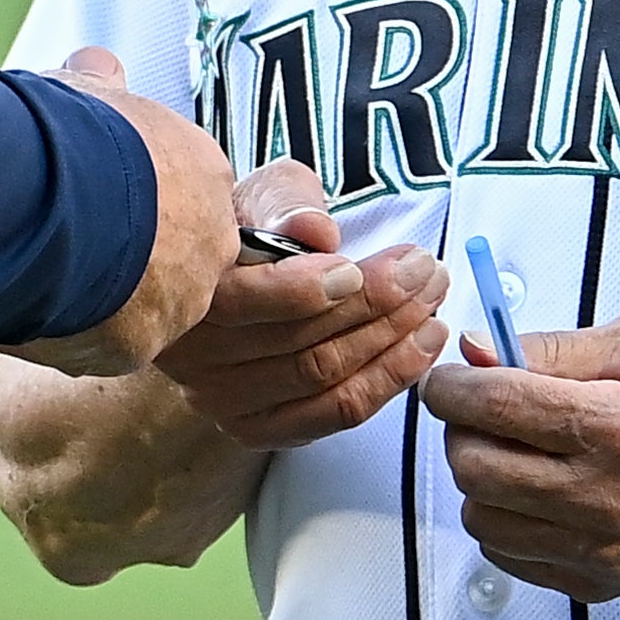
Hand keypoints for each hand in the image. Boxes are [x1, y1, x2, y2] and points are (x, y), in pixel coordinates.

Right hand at [0, 49, 239, 377]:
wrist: (49, 193)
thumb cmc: (69, 132)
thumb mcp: (87, 92)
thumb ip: (101, 86)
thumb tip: (98, 62)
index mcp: (202, 175)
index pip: (184, 202)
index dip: (139, 203)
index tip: (100, 200)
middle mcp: (207, 242)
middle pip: (174, 260)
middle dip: (129, 256)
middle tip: (72, 242)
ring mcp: (178, 299)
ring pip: (142, 309)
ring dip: (100, 298)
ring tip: (44, 272)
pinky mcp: (138, 344)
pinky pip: (103, 344)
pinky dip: (69, 330)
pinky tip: (33, 303)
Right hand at [149, 165, 451, 449]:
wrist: (230, 272)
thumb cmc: (249, 224)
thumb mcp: (262, 192)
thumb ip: (287, 203)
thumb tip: (316, 231)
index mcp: (185, 290)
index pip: (245, 300)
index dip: (309, 288)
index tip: (363, 265)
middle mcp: (192, 357)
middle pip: (299, 345)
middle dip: (377, 306)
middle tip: (426, 271)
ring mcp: (222, 401)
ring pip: (323, 380)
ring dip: (393, 342)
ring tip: (433, 302)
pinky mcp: (258, 428)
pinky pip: (334, 413)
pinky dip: (387, 380)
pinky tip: (421, 346)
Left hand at [420, 312, 619, 602]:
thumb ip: (554, 347)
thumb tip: (477, 350)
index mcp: (615, 426)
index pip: (490, 406)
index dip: (451, 386)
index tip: (451, 377)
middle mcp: (602, 496)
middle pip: (472, 466)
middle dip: (463, 430)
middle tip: (487, 409)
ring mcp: (600, 548)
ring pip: (482, 516)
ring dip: (483, 478)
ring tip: (519, 451)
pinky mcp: (601, 582)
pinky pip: (511, 555)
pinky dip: (507, 521)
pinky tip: (537, 491)